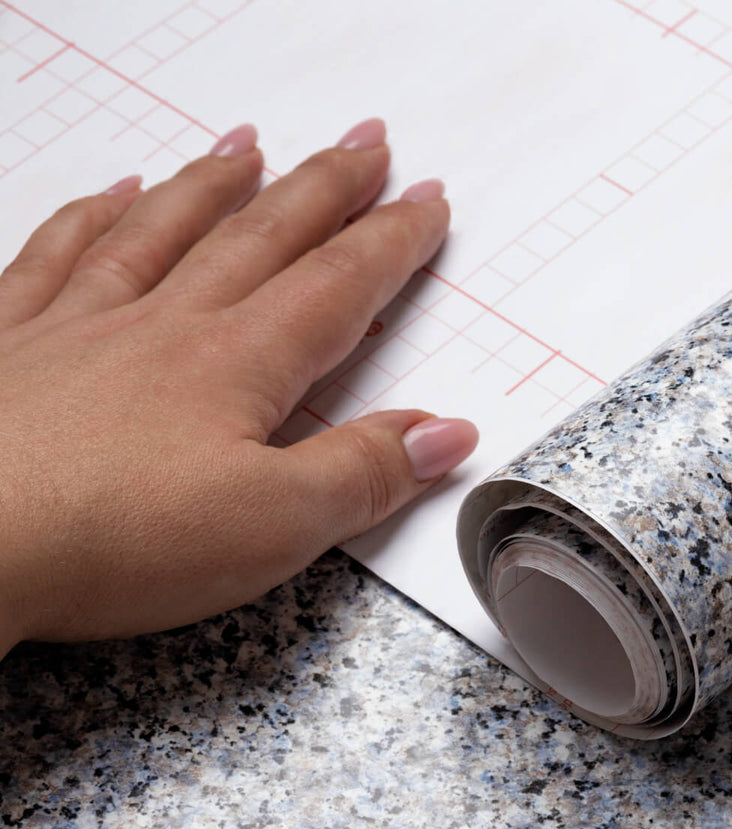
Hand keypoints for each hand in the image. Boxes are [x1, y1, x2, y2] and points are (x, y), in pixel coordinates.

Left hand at [0, 119, 476, 652]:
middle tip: (366, 144)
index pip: (338, 286)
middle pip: (262, 235)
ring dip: (217, 184)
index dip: (392, 241)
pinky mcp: (5, 344)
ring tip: (251, 146)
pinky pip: (58, 254)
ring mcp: (78, 325)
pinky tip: (115, 191)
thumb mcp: (273, 528)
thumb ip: (364, 474)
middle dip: (324, 187)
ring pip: (164, 228)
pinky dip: (94, 214)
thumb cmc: (106, 538)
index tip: (427, 202)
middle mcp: (164, 325)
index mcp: (237, 365)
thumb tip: (445, 434)